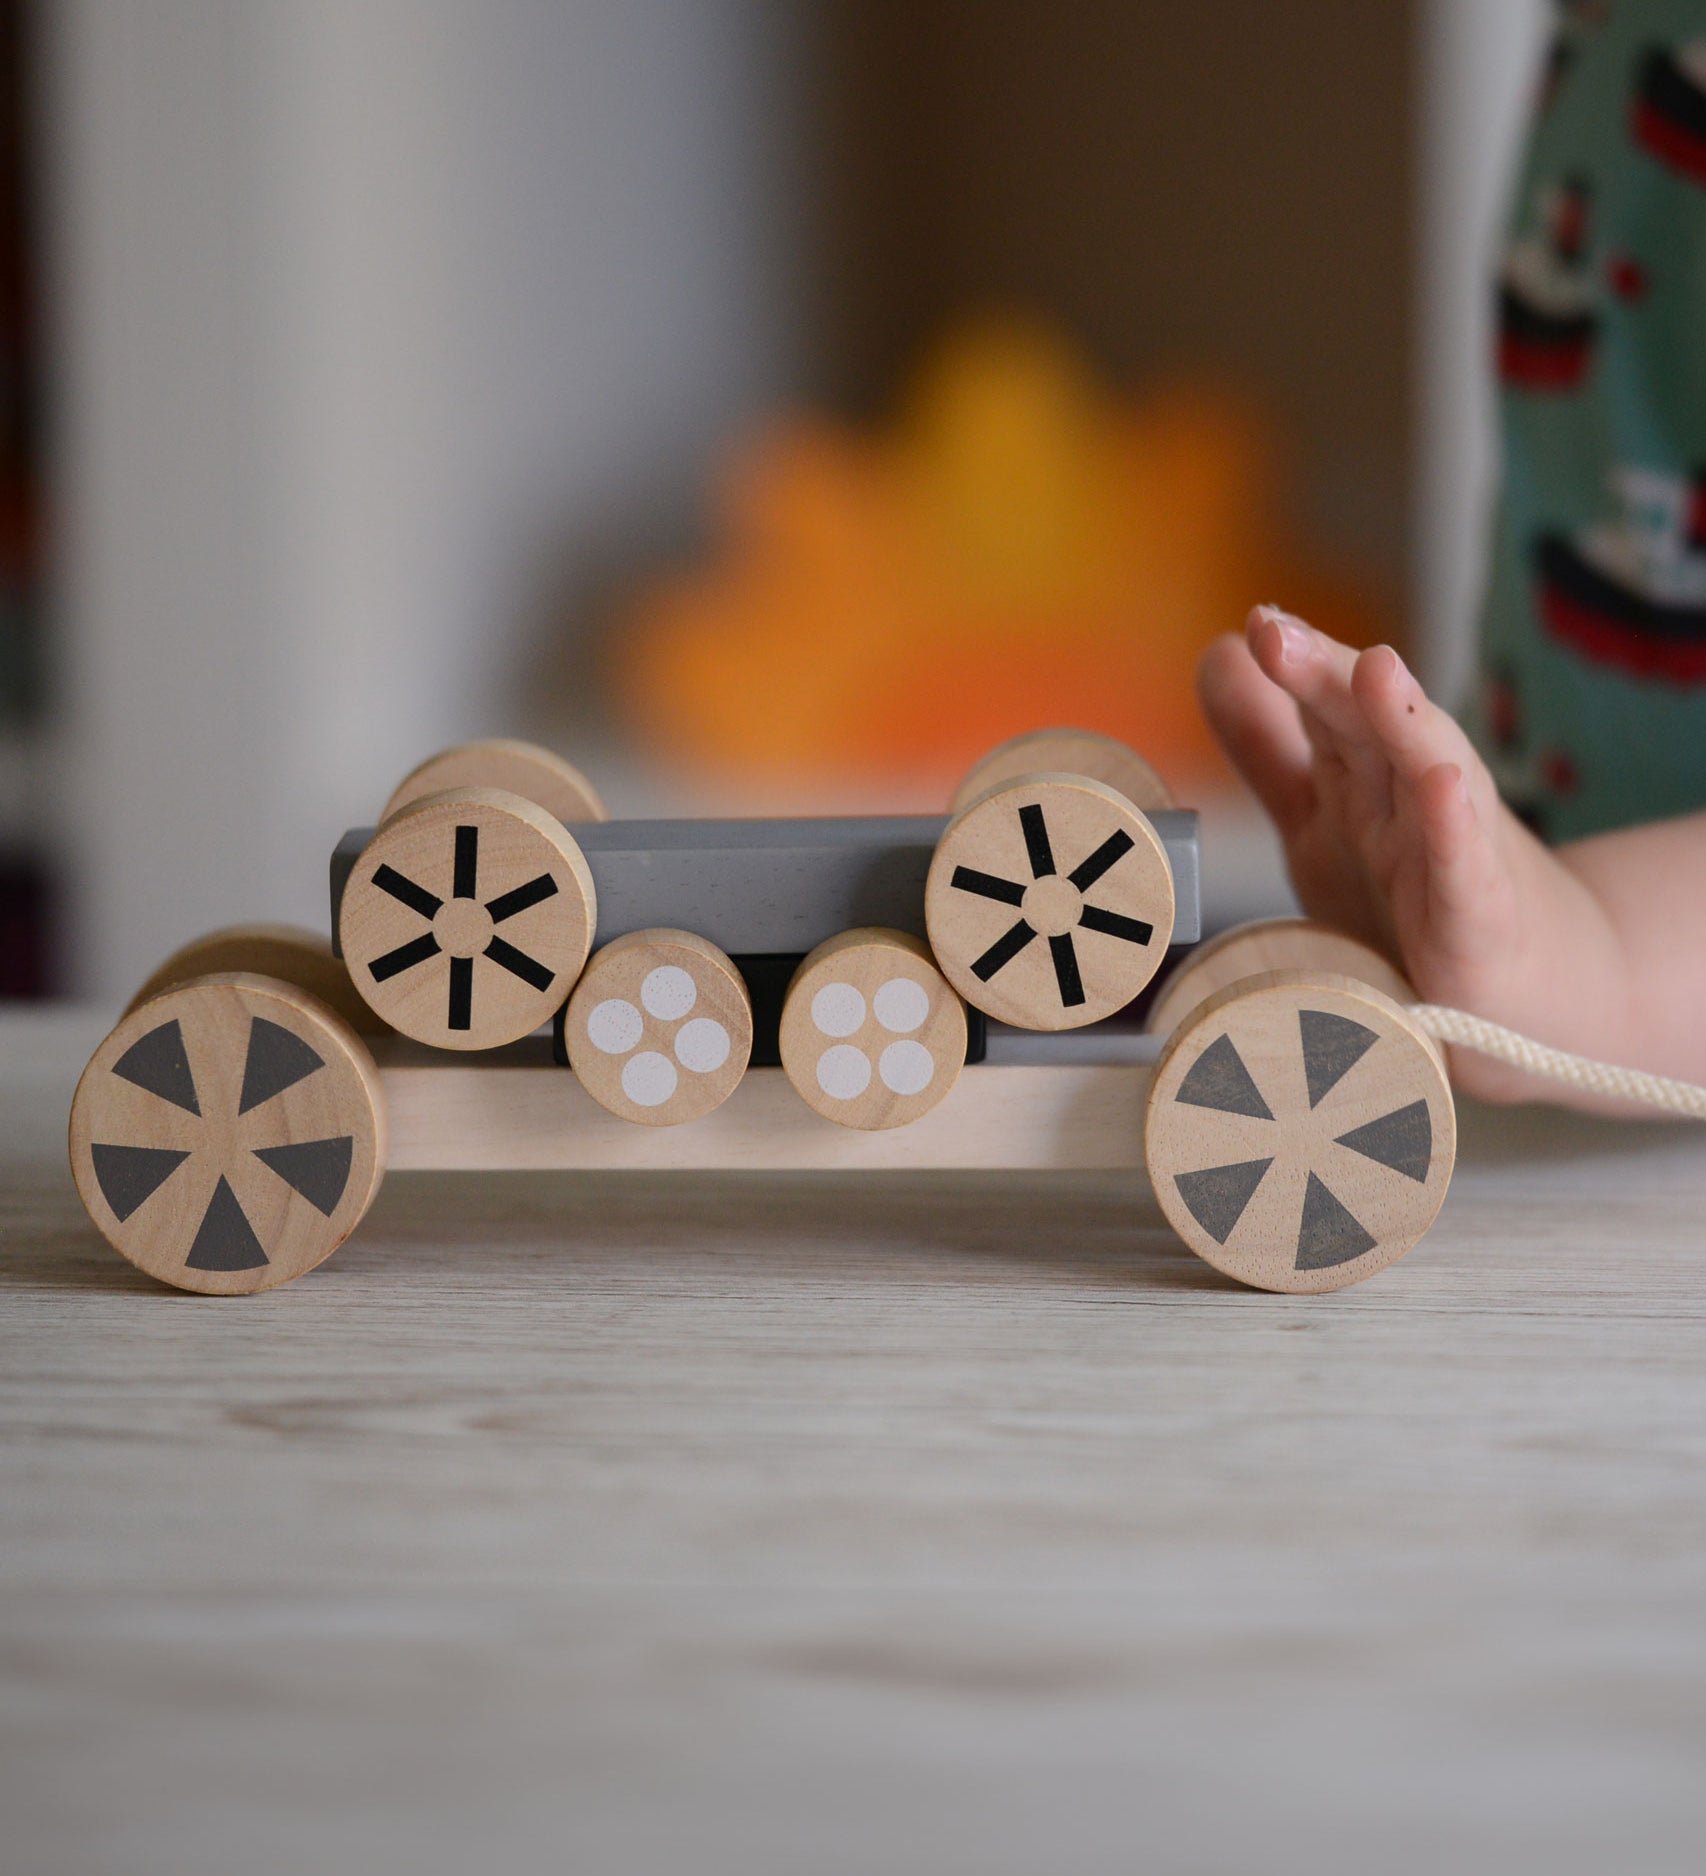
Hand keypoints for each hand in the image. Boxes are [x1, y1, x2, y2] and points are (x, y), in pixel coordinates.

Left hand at [1196, 606, 1627, 1101]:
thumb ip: (1265, 746)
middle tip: (1277, 633)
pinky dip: (1454, 830)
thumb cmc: (1410, 903)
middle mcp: (1405, 801)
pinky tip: (1444, 785)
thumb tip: (1215, 651)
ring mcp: (1447, 856)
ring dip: (1402, 722)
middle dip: (1328, 675)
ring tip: (1375, 670)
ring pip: (1426, 776)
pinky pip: (1464, 873)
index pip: (1327, 708)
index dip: (1294, 667)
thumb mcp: (1317, 819)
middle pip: (1367, 726)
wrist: (1525, 998)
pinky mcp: (1479, 922)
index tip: (1258, 624)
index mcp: (1360, 778)